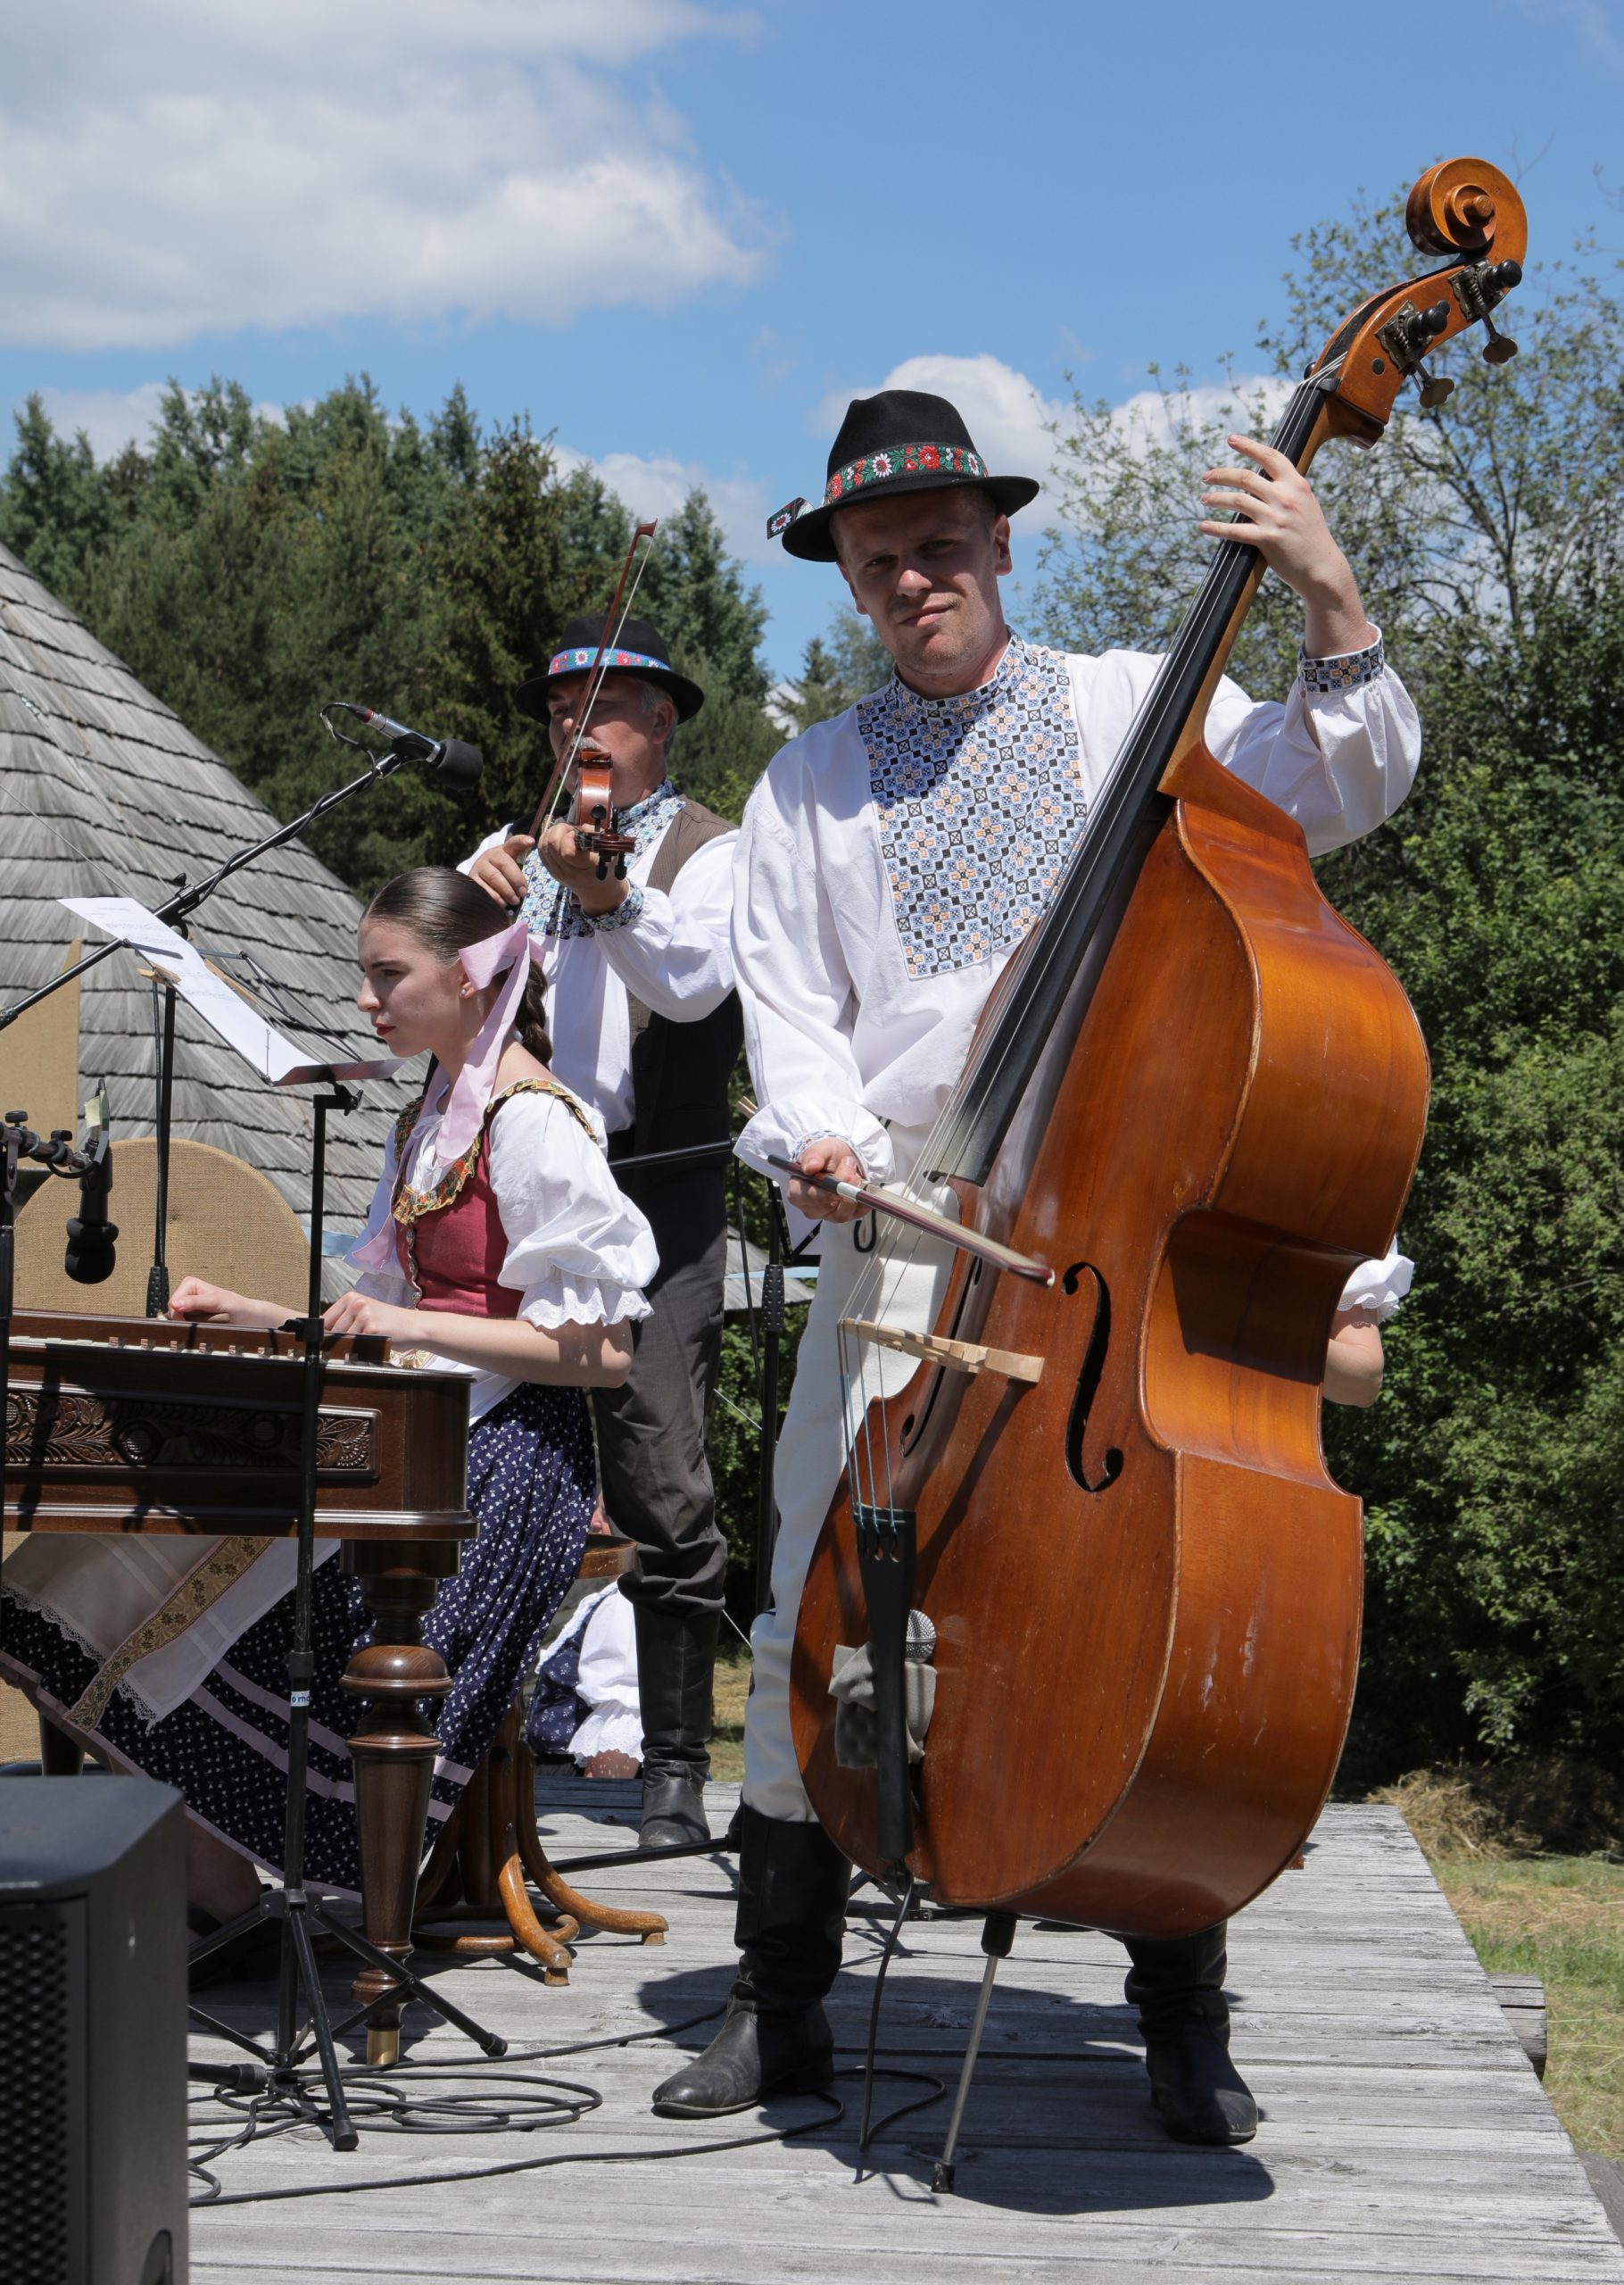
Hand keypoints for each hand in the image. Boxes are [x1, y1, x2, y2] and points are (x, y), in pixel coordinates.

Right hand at [169, 1276, 244, 1322]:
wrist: (244, 1315)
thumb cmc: (233, 1304)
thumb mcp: (214, 1301)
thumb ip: (194, 1302)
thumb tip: (175, 1304)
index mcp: (190, 1284)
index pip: (172, 1302)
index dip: (178, 1313)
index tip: (188, 1320)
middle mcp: (187, 1293)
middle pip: (173, 1311)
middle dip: (184, 1318)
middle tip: (199, 1321)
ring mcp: (189, 1305)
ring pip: (177, 1318)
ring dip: (189, 1323)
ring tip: (203, 1321)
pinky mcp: (192, 1315)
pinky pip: (184, 1323)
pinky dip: (191, 1326)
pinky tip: (201, 1324)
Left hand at [322, 1292, 415, 1343]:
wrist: (412, 1325)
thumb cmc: (388, 1322)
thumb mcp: (364, 1313)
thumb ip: (344, 1320)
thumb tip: (322, 1335)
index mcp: (351, 1297)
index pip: (325, 1319)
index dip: (326, 1334)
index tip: (329, 1342)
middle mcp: (356, 1303)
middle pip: (333, 1332)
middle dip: (340, 1342)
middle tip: (357, 1343)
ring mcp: (364, 1315)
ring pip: (344, 1340)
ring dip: (352, 1347)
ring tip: (368, 1341)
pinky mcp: (372, 1329)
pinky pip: (357, 1345)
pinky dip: (362, 1350)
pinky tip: (374, 1344)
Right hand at [468, 835, 535, 910]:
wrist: (481, 877)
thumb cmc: (503, 873)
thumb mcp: (512, 864)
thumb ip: (521, 863)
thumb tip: (528, 866)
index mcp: (503, 850)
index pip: (513, 842)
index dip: (522, 841)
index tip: (531, 842)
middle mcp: (490, 855)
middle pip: (505, 864)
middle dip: (516, 880)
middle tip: (523, 893)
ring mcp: (479, 866)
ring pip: (495, 878)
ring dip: (507, 891)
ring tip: (515, 901)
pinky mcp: (472, 879)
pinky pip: (485, 889)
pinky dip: (496, 898)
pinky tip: (503, 903)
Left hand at [534, 819, 628, 916]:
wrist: (597, 889)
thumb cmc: (605, 866)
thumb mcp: (609, 851)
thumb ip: (597, 836)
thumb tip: (582, 827)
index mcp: (586, 867)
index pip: (567, 851)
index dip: (569, 836)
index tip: (578, 833)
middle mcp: (569, 871)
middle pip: (552, 844)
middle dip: (560, 829)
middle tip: (571, 829)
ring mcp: (557, 872)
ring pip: (543, 845)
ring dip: (552, 832)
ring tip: (565, 832)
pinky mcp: (550, 870)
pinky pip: (540, 850)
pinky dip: (545, 838)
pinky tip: (557, 837)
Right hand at [788, 1136, 866, 1224]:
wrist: (843, 1159)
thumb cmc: (827, 1156)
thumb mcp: (820, 1149)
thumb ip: (813, 1156)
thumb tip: (810, 1167)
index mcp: (798, 1191)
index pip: (807, 1197)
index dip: (823, 1192)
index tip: (837, 1182)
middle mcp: (811, 1206)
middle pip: (827, 1206)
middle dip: (843, 1190)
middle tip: (852, 1174)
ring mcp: (828, 1214)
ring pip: (842, 1213)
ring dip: (854, 1194)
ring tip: (856, 1175)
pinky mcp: (845, 1215)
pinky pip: (856, 1214)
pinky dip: (863, 1201)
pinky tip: (863, 1188)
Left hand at [1200, 436, 1375, 657]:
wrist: (1322, 567)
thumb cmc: (1311, 537)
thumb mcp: (1305, 505)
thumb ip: (1287, 490)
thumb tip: (1262, 480)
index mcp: (1297, 484)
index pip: (1270, 457)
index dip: (1249, 446)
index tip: (1231, 440)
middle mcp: (1286, 497)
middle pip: (1246, 477)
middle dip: (1222, 474)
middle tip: (1206, 476)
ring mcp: (1277, 518)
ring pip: (1237, 500)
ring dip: (1216, 498)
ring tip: (1204, 499)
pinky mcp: (1268, 539)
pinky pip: (1234, 530)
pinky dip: (1216, 528)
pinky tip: (1204, 526)